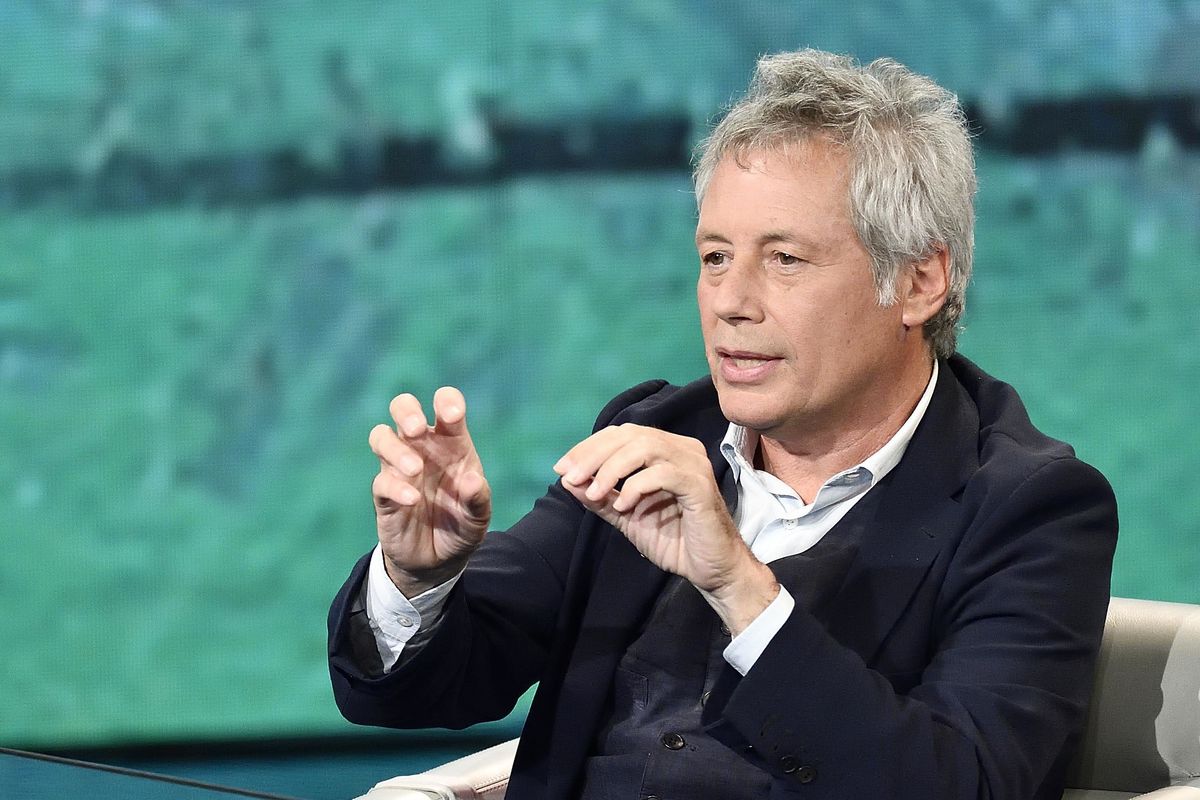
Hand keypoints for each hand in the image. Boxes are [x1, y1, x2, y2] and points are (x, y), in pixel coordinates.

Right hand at [368, 387, 490, 596]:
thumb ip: (478, 499)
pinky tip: (413, 500)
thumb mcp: (478, 517)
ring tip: (415, 469)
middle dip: (406, 411)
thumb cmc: (461, 525)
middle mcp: (422, 449)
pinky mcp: (384, 493)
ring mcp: (400, 468)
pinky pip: (381, 480)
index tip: (450, 413)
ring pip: (381, 436)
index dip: (447, 402)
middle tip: (415, 429)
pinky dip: (395, 487)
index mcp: (451, 444)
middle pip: (403, 408)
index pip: (446, 409)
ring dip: (395, 448)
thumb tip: (472, 481)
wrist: (438, 561)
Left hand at [553, 424, 776, 633]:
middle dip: (594, 455)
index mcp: (666, 449)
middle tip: (570, 477)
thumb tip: (567, 480)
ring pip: (645, 447)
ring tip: (594, 493)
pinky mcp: (700, 485)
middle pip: (630, 435)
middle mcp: (682, 449)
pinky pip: (663, 473)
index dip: (588, 447)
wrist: (710, 570)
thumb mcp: (626, 516)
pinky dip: (637, 486)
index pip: (621, 434)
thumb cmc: (674, 540)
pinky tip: (624, 506)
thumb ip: (601, 497)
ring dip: (612, 468)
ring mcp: (693, 464)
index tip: (561, 469)